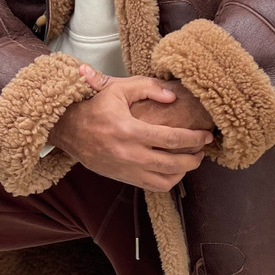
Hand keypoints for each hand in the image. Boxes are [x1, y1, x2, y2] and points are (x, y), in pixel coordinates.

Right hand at [47, 65, 213, 191]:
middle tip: (204, 148)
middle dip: (194, 157)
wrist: (68, 129)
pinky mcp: (122, 177)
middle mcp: (129, 154)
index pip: (171, 139)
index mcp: (129, 131)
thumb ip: (148, 88)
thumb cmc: (94, 106)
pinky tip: (174, 168)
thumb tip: (173, 97)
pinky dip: (168, 180)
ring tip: (191, 159)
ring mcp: (125, 169)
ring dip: (183, 172)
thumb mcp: (118, 88)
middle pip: (173, 163)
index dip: (194, 138)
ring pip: (164, 181)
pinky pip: (152, 186)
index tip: (206, 135)